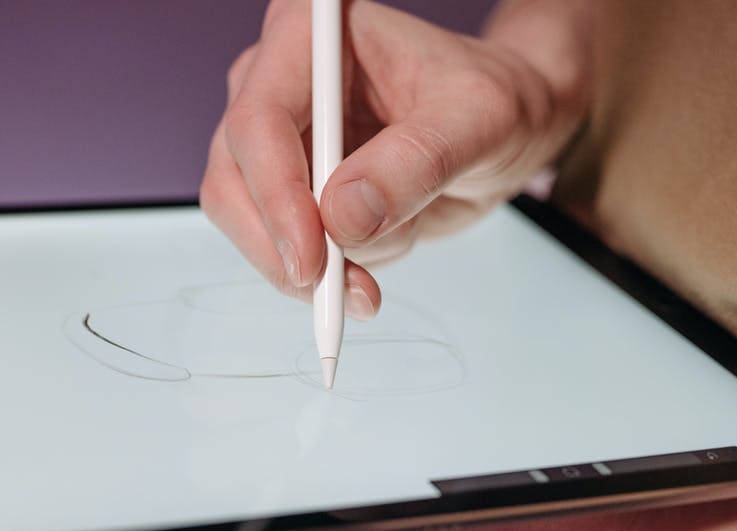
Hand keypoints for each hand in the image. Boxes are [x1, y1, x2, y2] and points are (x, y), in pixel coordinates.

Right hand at [200, 0, 587, 317]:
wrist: (504, 132)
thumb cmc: (495, 101)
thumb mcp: (480, 119)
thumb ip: (416, 162)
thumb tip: (343, 216)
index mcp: (313, 36)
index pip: (260, 118)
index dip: (276, 194)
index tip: (313, 257)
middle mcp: (278, 81)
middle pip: (232, 178)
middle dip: (283, 245)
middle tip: (340, 289)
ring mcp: (276, 139)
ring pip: (248, 222)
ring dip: (317, 262)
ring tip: (394, 246)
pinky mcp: (286, 188)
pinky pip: (280, 248)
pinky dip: (326, 273)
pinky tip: (376, 259)